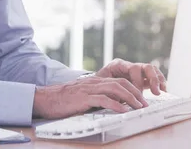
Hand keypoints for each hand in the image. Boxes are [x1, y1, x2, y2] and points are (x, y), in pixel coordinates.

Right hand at [32, 76, 148, 119]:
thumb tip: (111, 105)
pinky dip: (116, 104)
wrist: (45, 98)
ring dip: (130, 98)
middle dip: (136, 93)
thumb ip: (95, 97)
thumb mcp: (82, 96)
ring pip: (115, 89)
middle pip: (120, 83)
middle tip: (145, 104)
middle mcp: (94, 82)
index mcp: (94, 81)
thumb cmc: (63, 99)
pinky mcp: (83, 98)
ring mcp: (89, 89)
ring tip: (139, 107)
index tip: (141, 99)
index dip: (132, 88)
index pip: (118, 81)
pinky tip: (123, 110)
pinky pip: (103, 99)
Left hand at [95, 59, 166, 94]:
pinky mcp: (141, 78)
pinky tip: (163, 90)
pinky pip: (154, 76)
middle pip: (145, 67)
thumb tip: (120, 100)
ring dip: (158, 80)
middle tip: (155, 92)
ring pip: (152, 70)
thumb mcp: (102, 86)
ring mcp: (136, 71)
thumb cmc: (98, 85)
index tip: (138, 95)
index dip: (138, 82)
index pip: (133, 69)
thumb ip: (112, 90)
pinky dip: (159, 82)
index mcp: (118, 64)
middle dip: (152, 79)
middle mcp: (129, 66)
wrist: (96, 86)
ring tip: (161, 91)